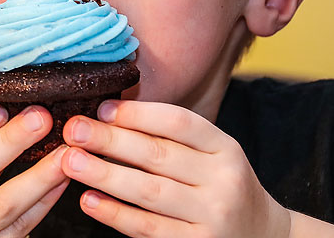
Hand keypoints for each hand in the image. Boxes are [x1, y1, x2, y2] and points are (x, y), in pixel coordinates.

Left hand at [60, 100, 290, 237]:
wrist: (262, 237)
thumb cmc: (224, 187)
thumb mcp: (215, 154)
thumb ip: (175, 137)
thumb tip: (112, 113)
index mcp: (226, 147)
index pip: (179, 122)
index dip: (137, 114)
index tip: (101, 108)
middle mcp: (223, 180)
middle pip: (158, 155)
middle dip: (110, 140)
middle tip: (74, 129)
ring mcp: (211, 216)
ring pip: (149, 192)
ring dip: (105, 175)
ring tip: (71, 161)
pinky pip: (148, 228)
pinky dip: (116, 214)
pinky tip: (90, 201)